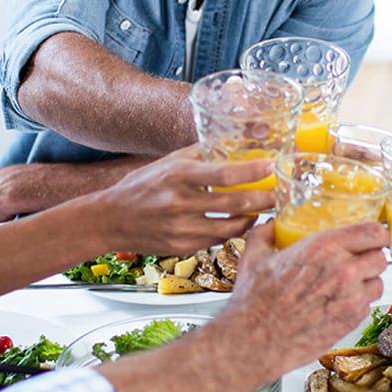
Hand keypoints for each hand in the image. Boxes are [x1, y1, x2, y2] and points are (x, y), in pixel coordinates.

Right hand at [84, 146, 277, 254]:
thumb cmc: (141, 187)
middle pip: (235, 203)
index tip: (272, 166)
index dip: (252, 171)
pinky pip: (216, 240)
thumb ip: (198, 155)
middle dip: (264, 199)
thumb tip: (232, 143)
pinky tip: (241, 222)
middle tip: (281, 193)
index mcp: (178, 175)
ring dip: (252, 218)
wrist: (110, 219)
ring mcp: (181, 229)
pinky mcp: (181, 247)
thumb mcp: (167, 163)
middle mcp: (180, 203)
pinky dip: (233, 231)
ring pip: (230, 228)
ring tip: (264, 209)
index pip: (224, 173)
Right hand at [212, 222, 387, 374]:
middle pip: (380, 257)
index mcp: (323, 247)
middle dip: (370, 259)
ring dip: (367, 283)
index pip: (373, 232)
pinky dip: (358, 304)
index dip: (376, 234)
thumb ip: (265, 234)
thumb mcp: (254, 257)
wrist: (255, 341)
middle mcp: (343, 270)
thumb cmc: (254, 301)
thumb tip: (270, 224)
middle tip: (357, 263)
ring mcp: (350, 298)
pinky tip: (338, 305)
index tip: (371, 238)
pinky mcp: (351, 321)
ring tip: (348, 286)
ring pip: (378, 282)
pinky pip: (368, 306)